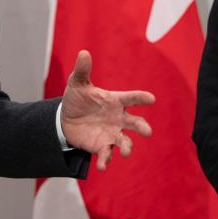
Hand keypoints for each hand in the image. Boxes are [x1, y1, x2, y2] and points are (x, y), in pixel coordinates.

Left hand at [59, 50, 154, 170]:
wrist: (66, 120)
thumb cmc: (77, 99)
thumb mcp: (77, 84)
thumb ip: (82, 70)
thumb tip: (83, 52)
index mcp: (115, 101)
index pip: (131, 98)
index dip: (141, 98)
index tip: (151, 98)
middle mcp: (118, 118)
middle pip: (135, 123)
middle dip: (142, 127)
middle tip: (148, 132)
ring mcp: (111, 133)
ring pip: (125, 142)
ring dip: (127, 147)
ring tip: (126, 152)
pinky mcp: (102, 146)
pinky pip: (106, 154)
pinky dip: (105, 160)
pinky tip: (101, 166)